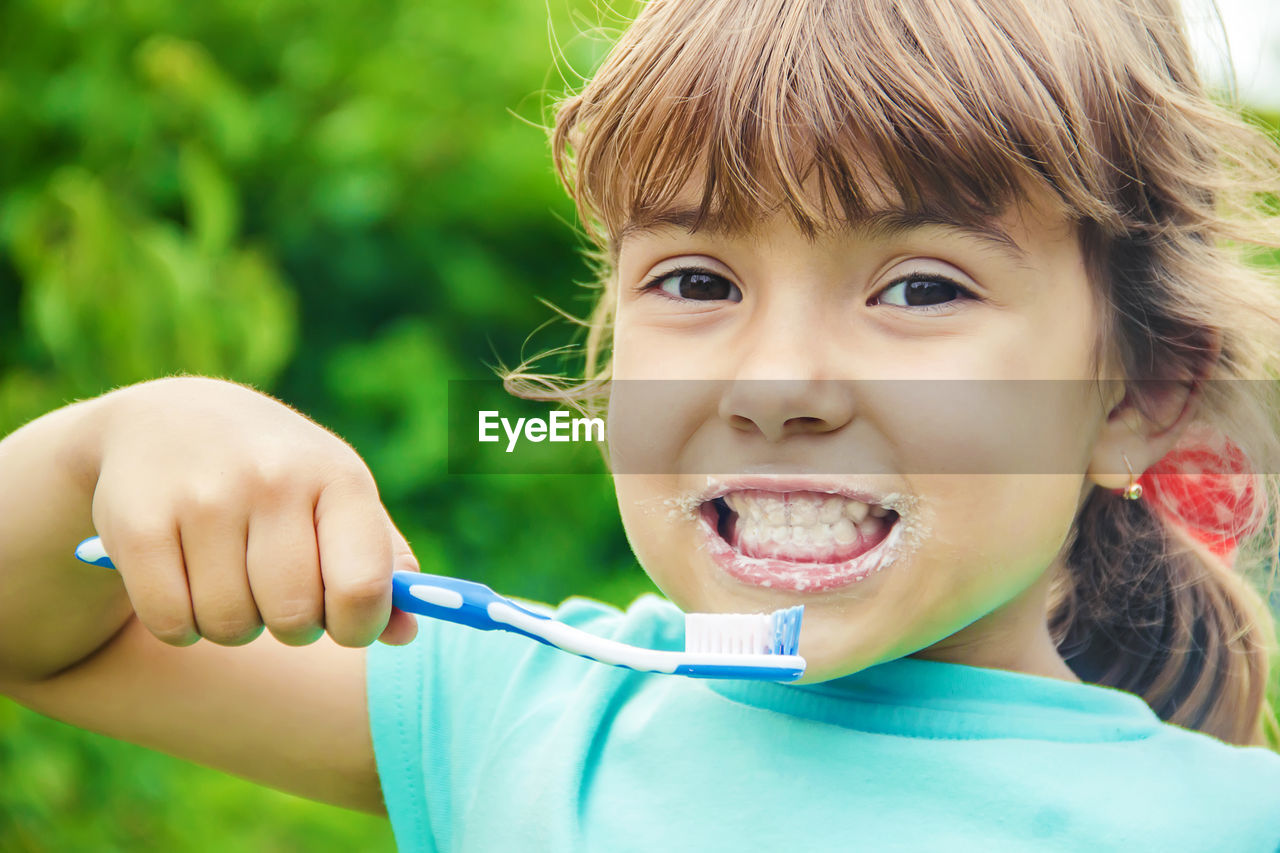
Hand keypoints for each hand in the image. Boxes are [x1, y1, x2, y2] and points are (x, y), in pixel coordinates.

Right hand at [86, 376, 418, 647]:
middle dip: (292, 626)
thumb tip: (405, 634)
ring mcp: (203, 499)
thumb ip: (380, 564)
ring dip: (233, 623)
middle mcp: (273, 480)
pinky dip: (179, 623)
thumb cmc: (278, 477)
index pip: (362, 587)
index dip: (359, 626)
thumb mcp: (338, 499)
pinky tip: (184, 581)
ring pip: (230, 626)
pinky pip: (171, 623)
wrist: (169, 421)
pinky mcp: (139, 525)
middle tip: (278, 593)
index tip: (346, 622)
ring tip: (230, 578)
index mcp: (337, 477)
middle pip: (293, 619)